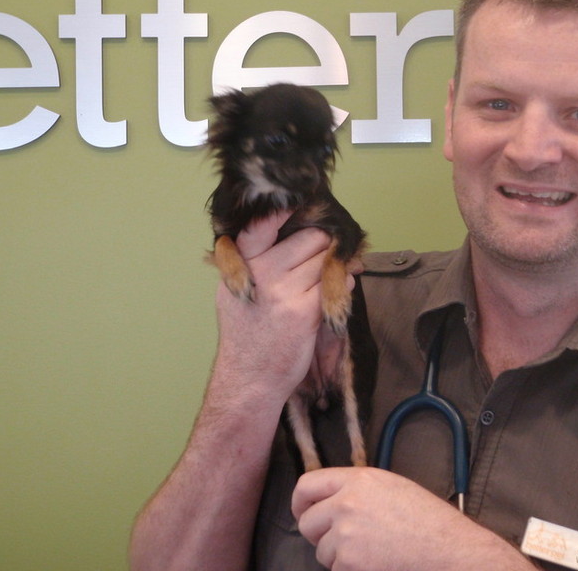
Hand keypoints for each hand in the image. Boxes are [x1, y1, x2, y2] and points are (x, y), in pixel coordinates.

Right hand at [212, 212, 332, 406]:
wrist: (249, 379)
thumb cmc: (247, 335)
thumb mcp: (235, 292)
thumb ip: (259, 263)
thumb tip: (300, 236)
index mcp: (242, 264)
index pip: (261, 224)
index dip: (284, 209)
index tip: (300, 199)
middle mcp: (261, 272)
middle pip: (309, 237)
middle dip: (322, 245)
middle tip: (326, 254)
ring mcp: (283, 290)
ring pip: (325, 259)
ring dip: (334, 266)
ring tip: (331, 277)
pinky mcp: (305, 310)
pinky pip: (335, 284)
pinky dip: (342, 285)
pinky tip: (337, 292)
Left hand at [292, 467, 534, 570]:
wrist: (450, 552)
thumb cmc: (429, 522)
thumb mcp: (392, 487)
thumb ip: (357, 489)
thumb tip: (329, 502)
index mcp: (359, 480)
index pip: (306, 485)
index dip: (301, 502)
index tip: (304, 512)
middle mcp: (346, 504)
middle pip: (307, 523)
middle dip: (321, 534)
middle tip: (346, 540)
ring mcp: (345, 537)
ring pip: (322, 552)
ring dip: (339, 557)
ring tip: (372, 552)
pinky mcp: (348, 565)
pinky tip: (376, 565)